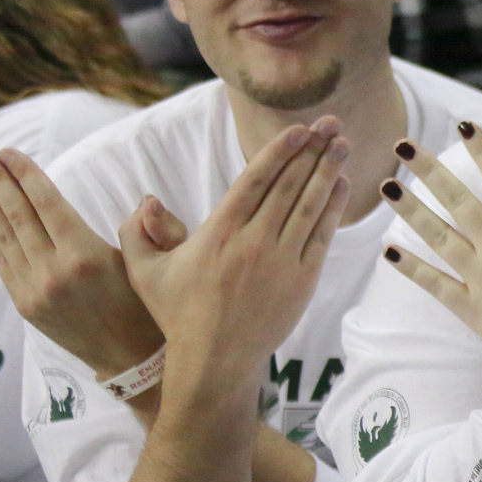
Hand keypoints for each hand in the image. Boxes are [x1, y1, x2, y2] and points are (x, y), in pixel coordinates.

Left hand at [0, 147, 163, 378]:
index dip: (25, 176)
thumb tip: (143, 199)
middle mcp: (54, 271)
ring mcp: (34, 290)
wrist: (131, 359)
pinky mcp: (25, 304)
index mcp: (85, 256)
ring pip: (3, 237)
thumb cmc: (147, 307)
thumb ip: (145, 227)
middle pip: (17, 215)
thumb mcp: (154, 264)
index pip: (46, 204)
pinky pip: (1, 261)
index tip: (9, 153)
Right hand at [120, 120, 349, 376]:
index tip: (298, 130)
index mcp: (219, 233)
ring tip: (343, 144)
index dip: (279, 152)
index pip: (254, 181)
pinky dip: (333, 208)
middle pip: (288, 186)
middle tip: (330, 122)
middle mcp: (253, 242)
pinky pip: (322, 235)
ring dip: (328, 172)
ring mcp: (282, 260)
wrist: (216, 360)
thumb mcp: (145, 272)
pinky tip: (341, 185)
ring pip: (309, 206)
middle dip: (312, 151)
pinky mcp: (303, 280)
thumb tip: (144, 201)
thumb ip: (139, 233)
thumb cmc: (179, 314)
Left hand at [378, 122, 481, 356]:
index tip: (463, 125)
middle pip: (458, 200)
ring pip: (438, 236)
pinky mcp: (470, 307)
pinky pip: (434, 284)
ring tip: (387, 186)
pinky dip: (411, 268)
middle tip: (403, 145)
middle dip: (429, 170)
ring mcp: (480, 275)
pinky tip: (389, 251)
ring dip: (410, 210)